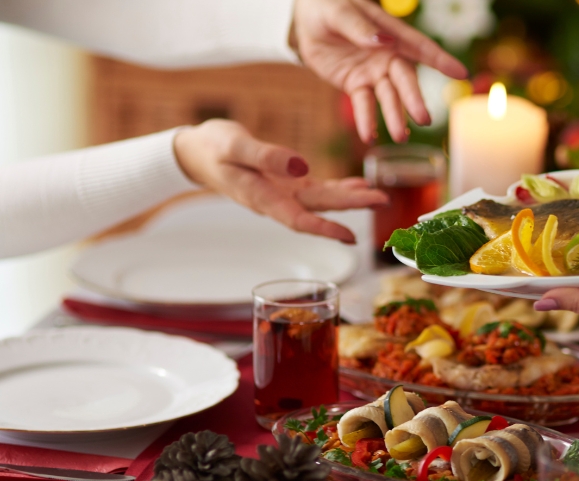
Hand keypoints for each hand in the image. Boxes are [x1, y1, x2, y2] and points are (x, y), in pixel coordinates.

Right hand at [174, 120, 387, 242]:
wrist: (195, 152)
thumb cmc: (211, 147)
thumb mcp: (234, 146)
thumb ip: (267, 157)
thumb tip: (302, 166)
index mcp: (261, 197)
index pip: (298, 219)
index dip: (325, 228)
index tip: (351, 235)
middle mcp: (276, 201)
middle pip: (319, 208)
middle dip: (352, 207)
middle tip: (382, 201)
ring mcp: (282, 194)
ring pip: (322, 200)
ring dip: (350, 199)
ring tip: (379, 196)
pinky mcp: (285, 183)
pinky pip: (317, 189)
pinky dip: (338, 188)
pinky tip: (358, 186)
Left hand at [293, 0, 467, 143]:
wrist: (307, 21)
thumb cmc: (328, 7)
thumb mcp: (338, 12)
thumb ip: (359, 27)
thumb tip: (382, 42)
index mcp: (389, 32)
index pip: (420, 46)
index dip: (441, 60)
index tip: (461, 73)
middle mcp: (387, 55)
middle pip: (405, 80)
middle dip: (414, 99)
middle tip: (423, 118)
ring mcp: (373, 72)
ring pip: (388, 97)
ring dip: (394, 116)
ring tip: (400, 137)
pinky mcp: (356, 85)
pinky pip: (363, 105)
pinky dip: (366, 120)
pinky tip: (369, 136)